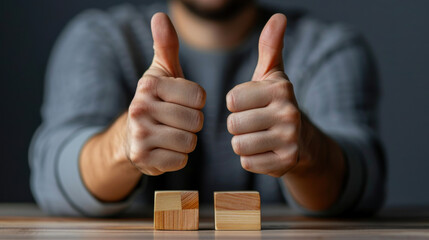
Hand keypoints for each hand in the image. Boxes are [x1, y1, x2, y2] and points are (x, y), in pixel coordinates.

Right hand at [125, 13, 205, 175]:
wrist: (130, 136)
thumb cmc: (155, 101)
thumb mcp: (161, 73)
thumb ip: (166, 46)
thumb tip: (160, 16)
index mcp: (149, 85)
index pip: (199, 97)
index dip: (196, 103)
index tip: (183, 103)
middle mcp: (140, 108)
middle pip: (196, 121)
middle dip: (192, 124)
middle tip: (177, 122)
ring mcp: (139, 135)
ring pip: (190, 142)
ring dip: (186, 141)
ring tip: (172, 134)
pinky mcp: (142, 158)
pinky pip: (180, 160)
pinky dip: (178, 157)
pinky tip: (166, 149)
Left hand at [226, 14, 300, 177]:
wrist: (302, 140)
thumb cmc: (276, 103)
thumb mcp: (273, 75)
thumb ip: (270, 46)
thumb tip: (279, 17)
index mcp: (280, 89)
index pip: (231, 100)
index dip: (235, 104)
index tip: (250, 105)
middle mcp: (289, 113)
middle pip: (234, 124)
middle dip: (237, 126)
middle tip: (253, 124)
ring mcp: (289, 140)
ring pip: (239, 145)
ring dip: (243, 143)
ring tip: (258, 137)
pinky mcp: (286, 162)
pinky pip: (248, 162)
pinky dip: (251, 159)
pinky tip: (264, 151)